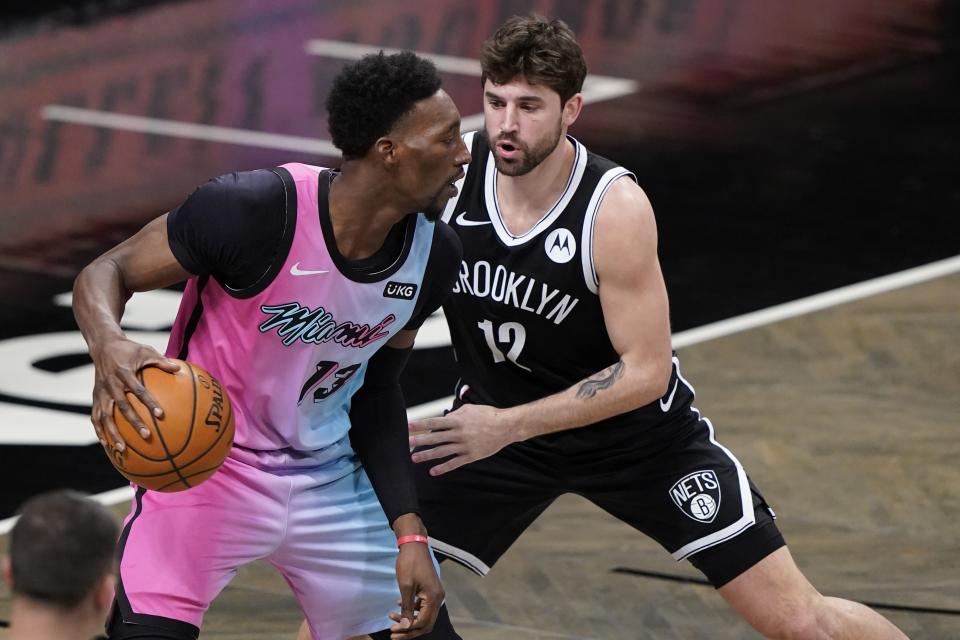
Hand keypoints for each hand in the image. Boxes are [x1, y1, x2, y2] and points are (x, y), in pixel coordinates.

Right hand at [90, 338, 179, 452]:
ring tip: (123, 449)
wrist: (103, 346)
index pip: (138, 391)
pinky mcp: (95, 397)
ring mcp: (101, 392)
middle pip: (122, 407)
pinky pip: (95, 417)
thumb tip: (178, 368)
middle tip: (146, 436)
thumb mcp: (146, 351)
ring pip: (105, 417)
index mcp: (124, 373)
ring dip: (113, 433)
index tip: (161, 415)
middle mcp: (111, 385)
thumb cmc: (129, 349)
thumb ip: (161, 361)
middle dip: (134, 423)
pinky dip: (99, 430)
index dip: (149, 403)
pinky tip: (107, 444)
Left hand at [387, 542, 443, 638]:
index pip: (423, 622)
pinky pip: (423, 606)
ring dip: (409, 619)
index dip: (408, 629)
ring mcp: (435, 593)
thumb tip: (405, 626)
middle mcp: (438, 598)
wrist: (414, 544)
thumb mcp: (405, 586)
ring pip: (424, 615)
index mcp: (434, 597)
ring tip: (392, 617)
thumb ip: (406, 608)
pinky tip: (398, 605)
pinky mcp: (430, 590)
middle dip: (409, 629)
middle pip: (426, 622)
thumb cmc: (409, 563)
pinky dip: (412, 609)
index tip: (393, 631)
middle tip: (393, 632)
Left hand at [409, 404, 512, 474]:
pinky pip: (454, 463)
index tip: (408, 426)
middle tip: (406, 443)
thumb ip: (455, 414)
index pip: (434, 423)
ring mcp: (464, 446)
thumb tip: (444, 418)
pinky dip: (443, 468)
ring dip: (427, 455)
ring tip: (414, 458)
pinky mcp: (470, 456)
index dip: (420, 425)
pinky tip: (433, 471)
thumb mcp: (470, 409)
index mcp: (457, 420)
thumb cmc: (488, 415)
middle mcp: (458, 433)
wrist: (505, 427)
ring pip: (442, 452)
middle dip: (419, 440)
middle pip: (435, 438)